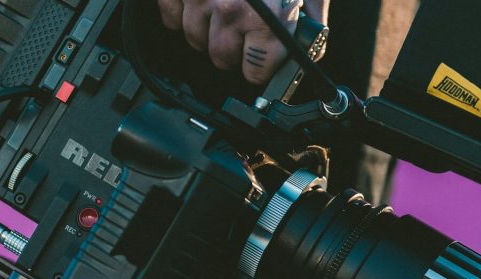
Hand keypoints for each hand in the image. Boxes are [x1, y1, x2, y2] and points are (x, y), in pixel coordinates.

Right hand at [157, 0, 327, 84]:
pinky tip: (199, 0)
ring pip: (193, 37)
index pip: (256, 71)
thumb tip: (308, 48)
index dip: (260, 68)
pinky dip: (182, 11)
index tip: (260, 63)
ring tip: (222, 12)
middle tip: (243, 35)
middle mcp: (230, 10)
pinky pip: (170, 14)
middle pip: (220, 58)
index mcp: (266, 18)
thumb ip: (311, 18)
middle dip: (233, 50)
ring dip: (206, 30)